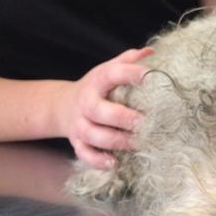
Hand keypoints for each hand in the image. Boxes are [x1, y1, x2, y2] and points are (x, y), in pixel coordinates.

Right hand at [57, 48, 152, 168]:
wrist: (62, 106)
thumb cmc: (98, 88)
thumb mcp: (109, 70)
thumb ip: (129, 60)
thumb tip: (153, 52)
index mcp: (98, 81)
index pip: (113, 74)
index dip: (131, 74)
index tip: (151, 76)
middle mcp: (86, 103)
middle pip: (100, 111)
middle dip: (124, 118)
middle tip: (146, 122)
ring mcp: (80, 124)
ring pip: (94, 135)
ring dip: (118, 141)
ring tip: (140, 143)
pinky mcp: (77, 142)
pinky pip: (84, 154)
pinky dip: (98, 161)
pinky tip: (115, 163)